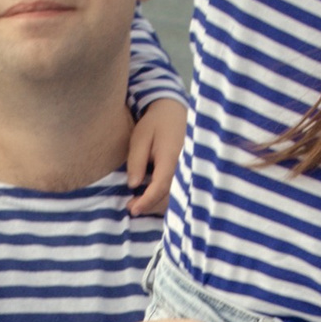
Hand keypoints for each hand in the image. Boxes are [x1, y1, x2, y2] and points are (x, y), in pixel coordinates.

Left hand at [124, 100, 185, 215]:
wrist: (174, 112)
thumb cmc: (155, 124)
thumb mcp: (140, 137)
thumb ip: (136, 161)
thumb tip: (133, 185)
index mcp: (172, 158)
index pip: (161, 186)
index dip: (147, 201)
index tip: (133, 209)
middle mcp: (185, 167)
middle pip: (170, 196)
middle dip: (151, 205)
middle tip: (131, 207)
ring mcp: (189, 171)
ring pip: (177, 196)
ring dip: (158, 204)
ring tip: (139, 204)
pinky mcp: (188, 172)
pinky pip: (180, 190)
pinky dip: (165, 198)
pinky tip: (152, 197)